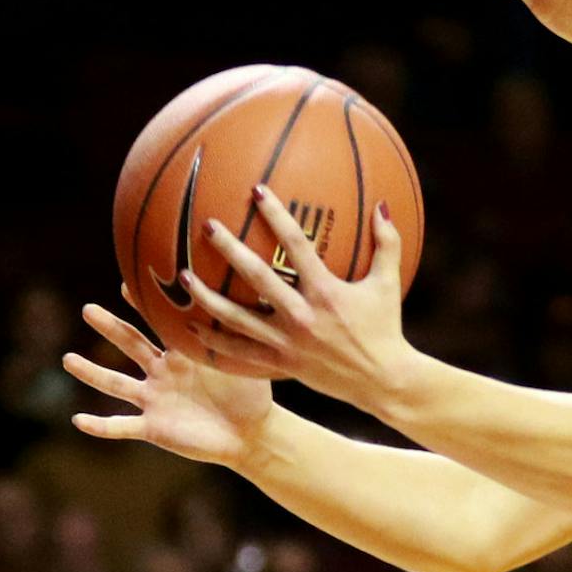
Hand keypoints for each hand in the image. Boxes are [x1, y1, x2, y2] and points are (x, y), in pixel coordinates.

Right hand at [65, 294, 272, 464]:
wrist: (252, 435)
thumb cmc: (251, 395)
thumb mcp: (244, 362)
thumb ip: (239, 336)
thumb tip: (256, 296)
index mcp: (182, 354)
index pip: (158, 324)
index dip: (143, 306)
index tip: (126, 283)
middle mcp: (162, 373)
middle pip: (130, 346)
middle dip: (110, 328)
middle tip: (88, 310)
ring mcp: (154, 400)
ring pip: (117, 385)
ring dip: (92, 373)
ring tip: (68, 360)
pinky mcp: (154, 428)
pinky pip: (122, 426)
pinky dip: (100, 425)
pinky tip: (78, 420)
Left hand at [182, 187, 411, 408]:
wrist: (384, 381)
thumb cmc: (386, 328)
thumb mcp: (388, 285)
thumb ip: (387, 243)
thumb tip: (383, 204)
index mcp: (326, 292)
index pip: (296, 246)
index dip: (276, 216)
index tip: (256, 191)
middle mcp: (302, 316)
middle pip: (256, 277)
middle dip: (230, 249)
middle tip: (207, 227)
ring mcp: (288, 342)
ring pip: (237, 318)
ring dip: (207, 296)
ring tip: (183, 276)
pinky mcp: (282, 363)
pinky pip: (241, 351)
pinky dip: (215, 340)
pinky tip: (191, 327)